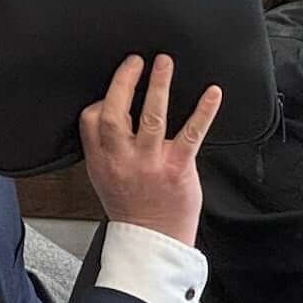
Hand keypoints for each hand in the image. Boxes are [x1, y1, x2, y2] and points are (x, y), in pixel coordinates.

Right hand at [79, 54, 222, 245]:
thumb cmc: (133, 209)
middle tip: (136, 60)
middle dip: (125, 82)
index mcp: (101, 160)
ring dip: (159, 86)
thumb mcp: (104, 178)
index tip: (113, 85)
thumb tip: (109, 114)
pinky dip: (203, 111)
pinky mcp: (177, 168)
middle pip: (115, 112)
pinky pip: (191, 133)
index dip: (101, 98)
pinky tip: (212, 94)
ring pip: (152, 117)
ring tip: (164, 63)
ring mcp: (150, 163)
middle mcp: (122, 159)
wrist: (153, 241)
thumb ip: (105, 148)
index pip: (91, 120)